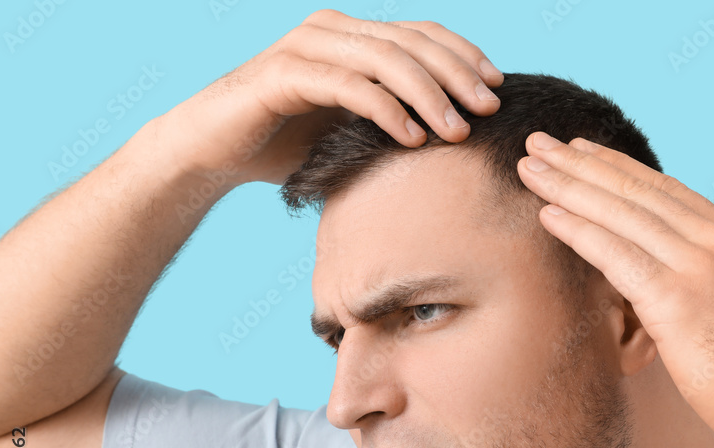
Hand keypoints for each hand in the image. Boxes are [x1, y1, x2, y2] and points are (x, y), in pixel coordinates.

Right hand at [155, 9, 502, 185]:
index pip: (420, 34)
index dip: (463, 55)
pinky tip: (413, 138)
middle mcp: (332, 30)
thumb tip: (454, 131)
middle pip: (411, 42)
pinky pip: (349, 86)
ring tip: (458, 131)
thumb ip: (391, 114)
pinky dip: (386, 110)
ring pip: (385, 60)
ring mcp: (306, 46)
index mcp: (352, 35)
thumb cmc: (287, 142)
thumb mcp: (351, 125)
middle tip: (488, 109)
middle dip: (456, 74)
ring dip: (428, 95)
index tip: (498, 87)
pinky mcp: (284, 74)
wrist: (215, 151)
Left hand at [516, 132, 713, 447]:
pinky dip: (579, 231)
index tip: (580, 149)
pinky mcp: (677, 302)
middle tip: (538, 143)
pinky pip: (617, 257)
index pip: (664, 189)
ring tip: (529, 167)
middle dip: (581, 164)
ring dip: (569, 187)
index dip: (617, 167)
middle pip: (636, 192)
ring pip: (621, 215)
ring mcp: (699, 268)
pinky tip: (546, 214)